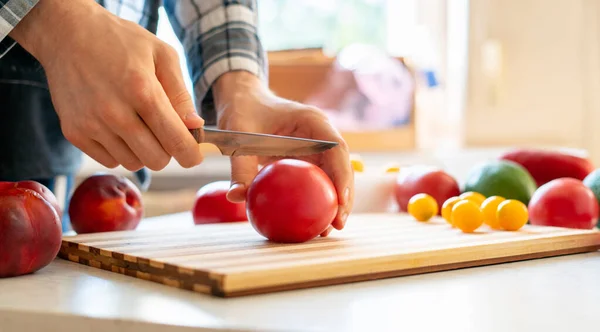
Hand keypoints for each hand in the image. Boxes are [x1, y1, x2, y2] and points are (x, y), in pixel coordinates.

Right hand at [10, 0, 203, 170]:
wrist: (67, 34)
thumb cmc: (120, 41)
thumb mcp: (162, 55)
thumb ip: (181, 94)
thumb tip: (194, 126)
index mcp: (142, 91)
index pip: (175, 141)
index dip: (190, 155)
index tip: (194, 155)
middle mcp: (115, 112)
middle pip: (156, 160)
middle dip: (167, 151)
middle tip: (164, 132)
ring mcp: (91, 124)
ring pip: (133, 163)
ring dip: (142, 150)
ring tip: (138, 123)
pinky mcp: (74, 132)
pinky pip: (109, 160)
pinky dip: (120, 150)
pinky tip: (118, 127)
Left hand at [213, 72, 353, 235]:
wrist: (243, 100)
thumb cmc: (243, 111)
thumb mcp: (240, 135)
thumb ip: (241, 166)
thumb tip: (236, 197)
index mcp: (313, 121)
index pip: (336, 149)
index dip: (342, 175)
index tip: (340, 200)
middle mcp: (321, 135)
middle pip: (341, 166)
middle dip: (344, 196)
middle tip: (337, 224)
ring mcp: (317, 148)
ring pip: (333, 177)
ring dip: (334, 202)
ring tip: (326, 230)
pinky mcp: (308, 159)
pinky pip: (317, 181)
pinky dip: (317, 200)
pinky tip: (312, 222)